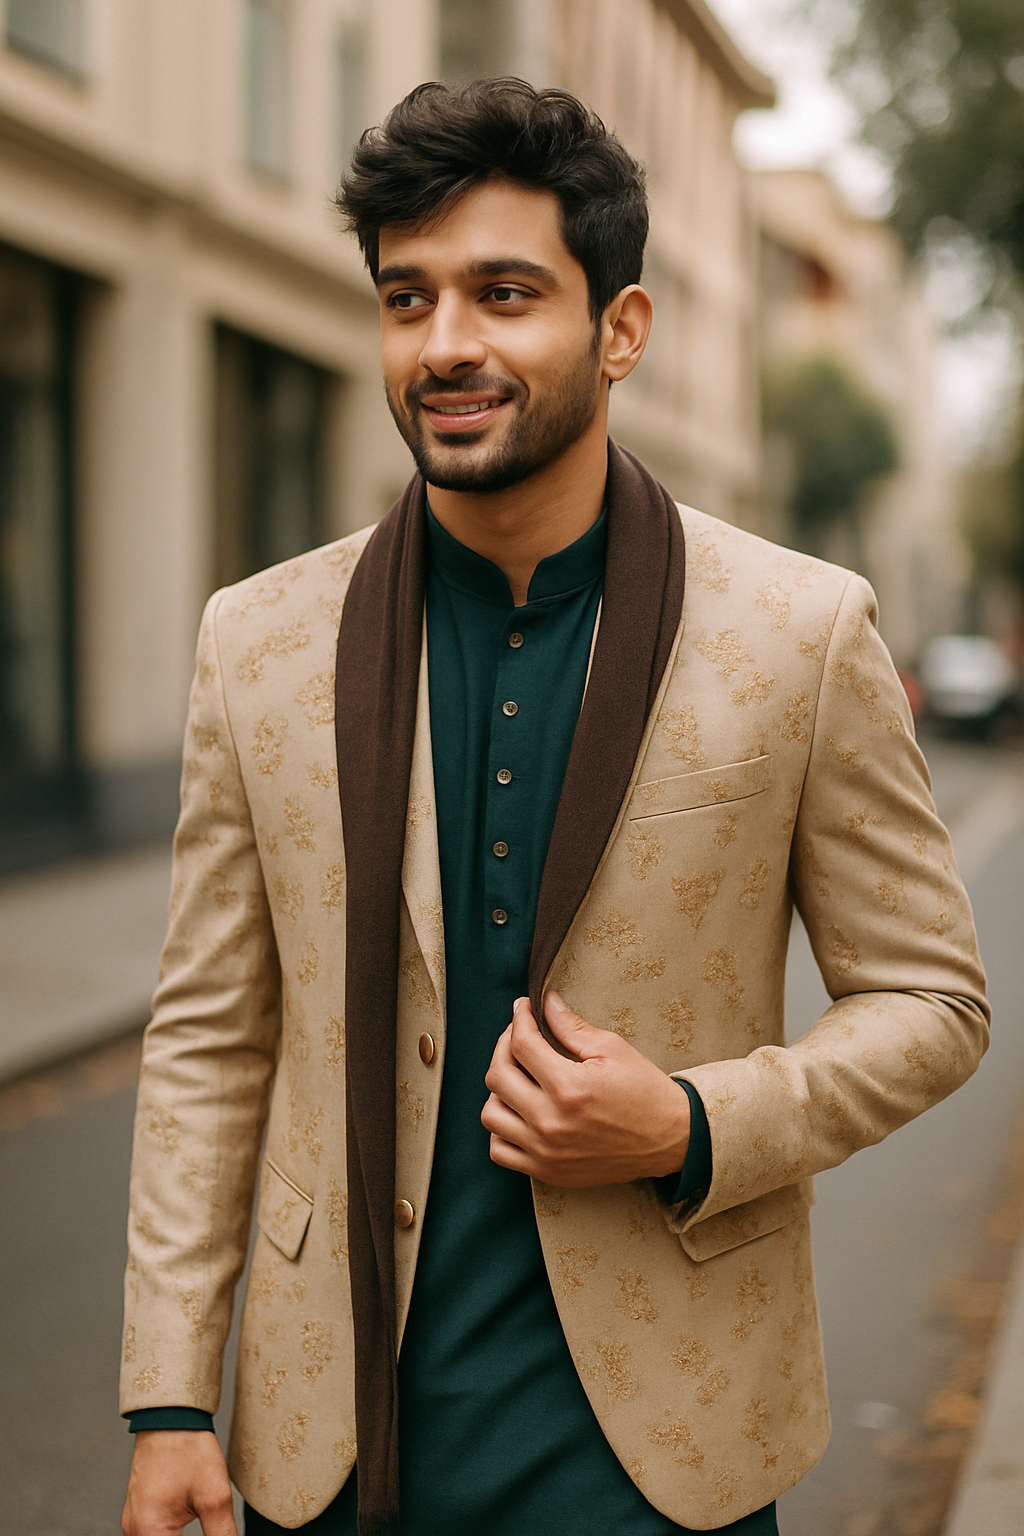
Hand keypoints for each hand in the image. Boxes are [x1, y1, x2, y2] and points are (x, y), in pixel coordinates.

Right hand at [121, 1430, 237, 1535]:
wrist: (171, 1416)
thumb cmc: (189, 1449)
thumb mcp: (214, 1495)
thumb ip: (222, 1534)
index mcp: (149, 1530)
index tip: (217, 1535)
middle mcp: (135, 1530)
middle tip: (215, 1531)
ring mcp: (134, 1521)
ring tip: (208, 1527)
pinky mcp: (139, 1512)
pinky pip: (153, 1534)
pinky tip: (187, 1529)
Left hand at [481, 992, 689, 1186]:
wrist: (669, 1139)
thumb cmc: (644, 1091)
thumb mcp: (612, 1049)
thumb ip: (571, 1026)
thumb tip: (544, 1002)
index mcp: (569, 1087)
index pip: (522, 1044)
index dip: (519, 1018)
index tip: (523, 1008)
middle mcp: (551, 1122)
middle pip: (497, 1076)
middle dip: (504, 1046)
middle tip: (519, 1036)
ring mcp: (545, 1151)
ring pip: (490, 1114)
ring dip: (499, 1088)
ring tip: (518, 1075)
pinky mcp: (547, 1170)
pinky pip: (500, 1150)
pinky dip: (501, 1128)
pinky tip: (518, 1111)